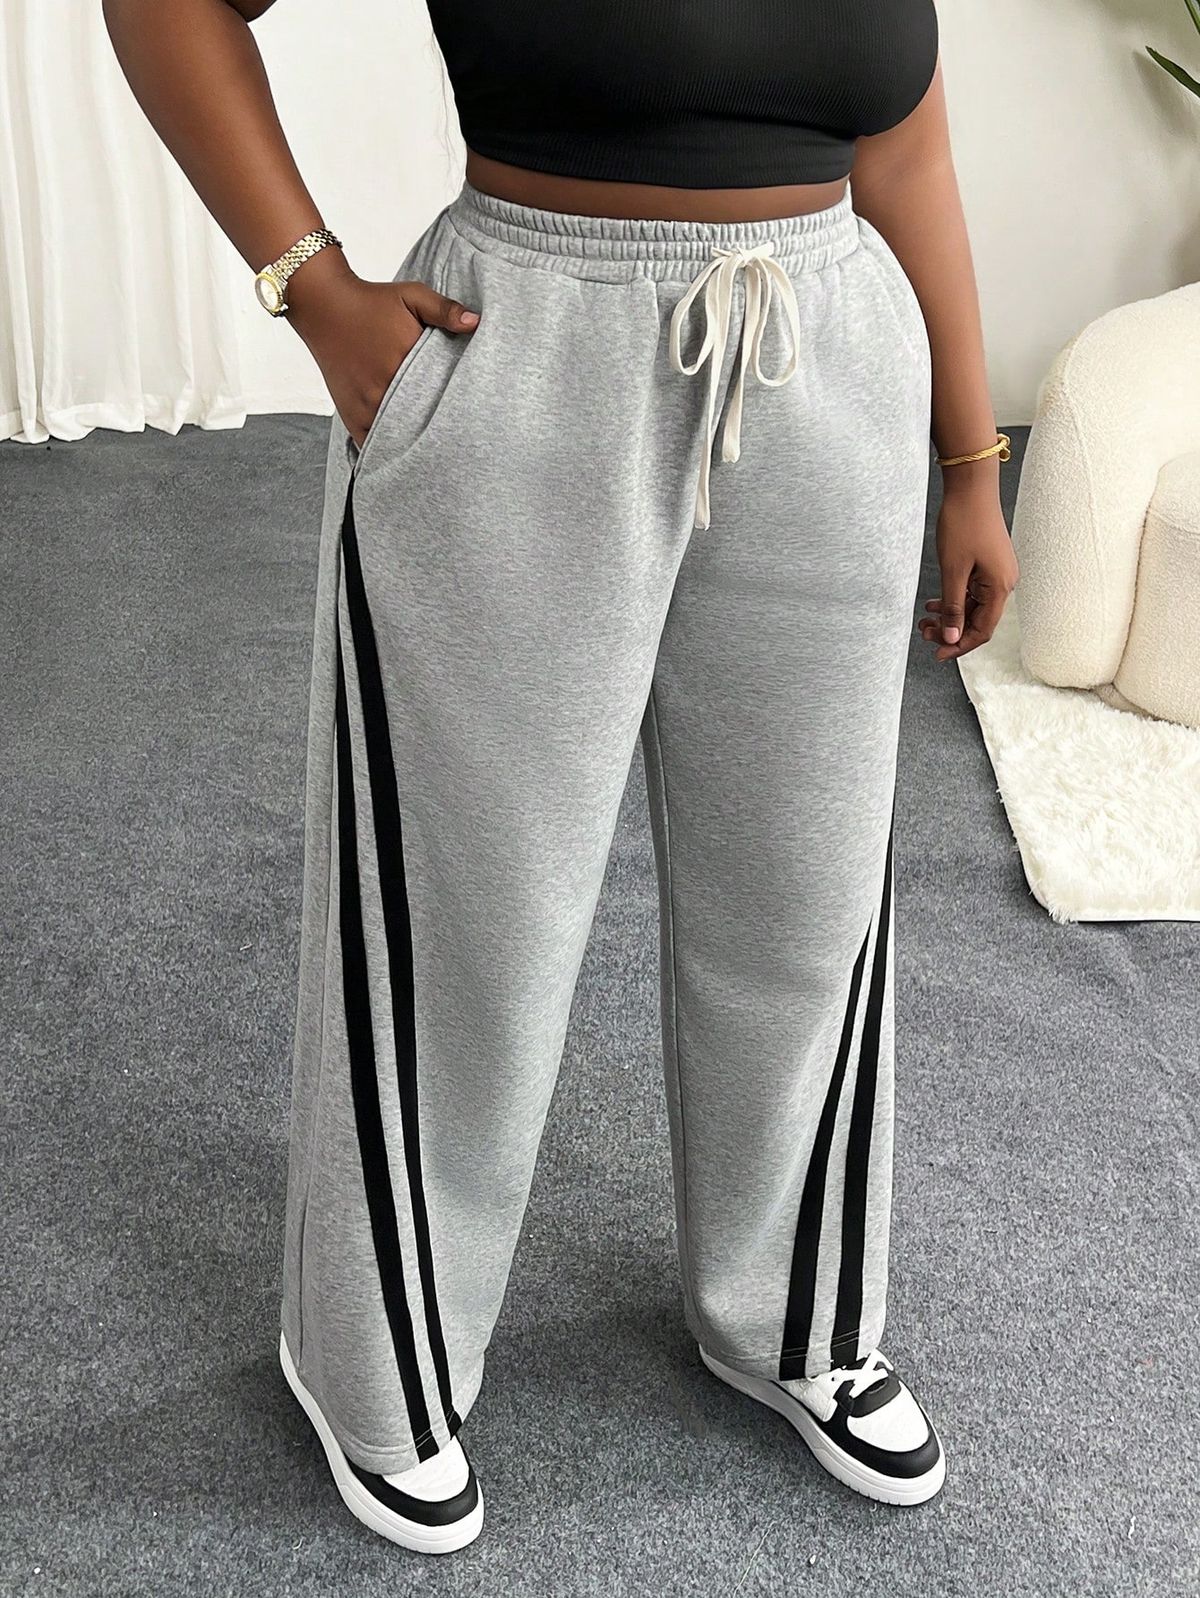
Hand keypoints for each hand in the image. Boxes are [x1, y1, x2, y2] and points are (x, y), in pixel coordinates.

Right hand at [283, 251, 480, 449]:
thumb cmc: (372, 300)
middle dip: (436, 427)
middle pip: (420, 421)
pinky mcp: (350, 415)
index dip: (454, 406)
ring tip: (433, 448)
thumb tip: (474, 322)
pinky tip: (400, 451)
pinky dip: (386, 449)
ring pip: (397, 437)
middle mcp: (384, 389)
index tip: (466, 412)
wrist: (325, 305)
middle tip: (454, 436)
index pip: (439, 396)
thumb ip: (443, 309)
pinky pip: (372, 444)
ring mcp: (365, 406)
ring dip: (412, 440)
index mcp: (405, 362)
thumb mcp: (412, 295)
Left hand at [918, 477, 1018, 661]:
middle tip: (924, 632)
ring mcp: (996, 572)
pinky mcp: (988, 563)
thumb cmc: (963, 524)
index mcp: (1000, 587)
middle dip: (950, 630)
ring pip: (973, 606)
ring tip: (924, 619)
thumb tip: (953, 638)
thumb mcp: (953, 571)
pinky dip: (953, 598)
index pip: (982, 630)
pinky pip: (972, 591)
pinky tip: (933, 603)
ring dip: (949, 615)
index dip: (959, 645)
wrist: (971, 487)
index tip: (937, 654)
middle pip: (978, 620)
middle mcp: (1003, 582)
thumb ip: (953, 607)